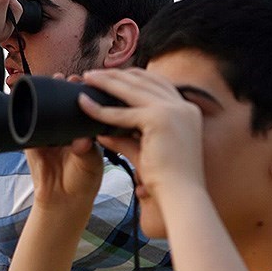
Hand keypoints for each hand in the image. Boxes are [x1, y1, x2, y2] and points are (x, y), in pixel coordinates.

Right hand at [24, 75, 103, 210]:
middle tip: (68, 78)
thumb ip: (86, 151)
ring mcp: (48, 132)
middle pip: (64, 100)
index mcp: (84, 129)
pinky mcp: (31, 141)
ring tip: (53, 79)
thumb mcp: (89, 163)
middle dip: (65, 86)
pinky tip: (27, 96)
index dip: (84, 91)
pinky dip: (25, 109)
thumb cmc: (83, 180)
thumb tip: (81, 141)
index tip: (84, 82)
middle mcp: (66, 127)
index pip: (85, 104)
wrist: (62, 199)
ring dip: (46, 92)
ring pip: (45, 107)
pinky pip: (25, 122)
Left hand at [78, 68, 205, 198]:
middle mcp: (183, 106)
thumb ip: (125, 139)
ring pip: (132, 89)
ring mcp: (174, 110)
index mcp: (187, 110)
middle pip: (143, 80)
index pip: (156, 84)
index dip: (132, 77)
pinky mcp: (160, 119)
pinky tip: (84, 103)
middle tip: (92, 74)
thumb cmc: (167, 180)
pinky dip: (101, 109)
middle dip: (115, 75)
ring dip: (106, 82)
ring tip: (86, 78)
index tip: (111, 76)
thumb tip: (101, 133)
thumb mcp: (145, 151)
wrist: (182, 196)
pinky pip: (122, 113)